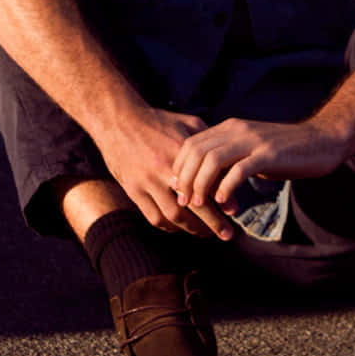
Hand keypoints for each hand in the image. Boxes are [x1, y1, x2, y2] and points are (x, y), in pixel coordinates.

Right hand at [96, 106, 236, 240]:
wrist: (119, 121)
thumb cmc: (159, 122)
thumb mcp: (188, 124)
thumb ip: (209, 144)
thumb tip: (232, 167)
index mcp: (181, 150)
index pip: (207, 181)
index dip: (223, 199)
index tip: (235, 212)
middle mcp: (164, 169)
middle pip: (194, 204)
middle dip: (213, 223)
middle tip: (228, 234)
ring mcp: (147, 181)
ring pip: (174, 215)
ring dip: (193, 229)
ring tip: (207, 233)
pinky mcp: (133, 190)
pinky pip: (154, 217)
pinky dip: (170, 226)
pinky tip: (181, 227)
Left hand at [170, 118, 346, 211]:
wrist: (322, 141)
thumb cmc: (286, 150)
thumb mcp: (252, 149)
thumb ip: (230, 158)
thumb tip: (207, 179)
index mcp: (231, 127)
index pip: (192, 143)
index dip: (180, 166)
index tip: (178, 188)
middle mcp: (238, 130)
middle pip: (196, 151)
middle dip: (185, 178)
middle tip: (184, 201)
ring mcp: (253, 141)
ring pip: (212, 160)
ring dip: (201, 185)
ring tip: (200, 204)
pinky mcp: (269, 154)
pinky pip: (238, 170)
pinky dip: (226, 187)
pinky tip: (223, 201)